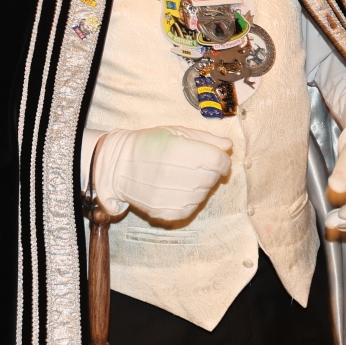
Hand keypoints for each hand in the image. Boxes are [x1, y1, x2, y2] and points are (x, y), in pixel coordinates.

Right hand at [94, 126, 232, 222]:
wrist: (118, 167)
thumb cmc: (148, 144)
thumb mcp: (175, 132)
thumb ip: (205, 138)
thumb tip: (228, 146)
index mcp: (177, 150)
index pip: (218, 161)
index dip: (223, 160)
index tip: (219, 159)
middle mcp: (174, 175)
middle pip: (212, 177)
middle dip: (210, 171)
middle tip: (195, 165)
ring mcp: (170, 197)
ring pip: (204, 194)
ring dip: (201, 185)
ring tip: (183, 176)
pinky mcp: (166, 212)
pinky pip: (191, 207)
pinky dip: (191, 199)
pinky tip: (178, 188)